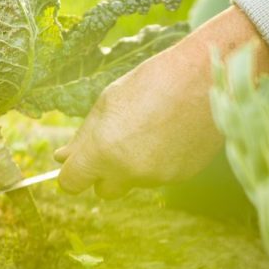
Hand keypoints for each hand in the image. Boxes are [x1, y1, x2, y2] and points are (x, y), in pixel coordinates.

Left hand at [54, 7, 268, 197]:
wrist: (207, 78)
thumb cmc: (154, 81)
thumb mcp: (109, 102)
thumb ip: (84, 135)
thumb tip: (62, 158)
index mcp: (103, 150)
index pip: (72, 183)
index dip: (72, 173)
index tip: (77, 163)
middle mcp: (128, 170)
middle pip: (103, 190)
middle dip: (104, 172)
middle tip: (115, 142)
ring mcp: (157, 177)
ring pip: (133, 181)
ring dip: (133, 163)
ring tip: (151, 126)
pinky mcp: (181, 176)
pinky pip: (159, 176)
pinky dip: (158, 161)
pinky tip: (170, 132)